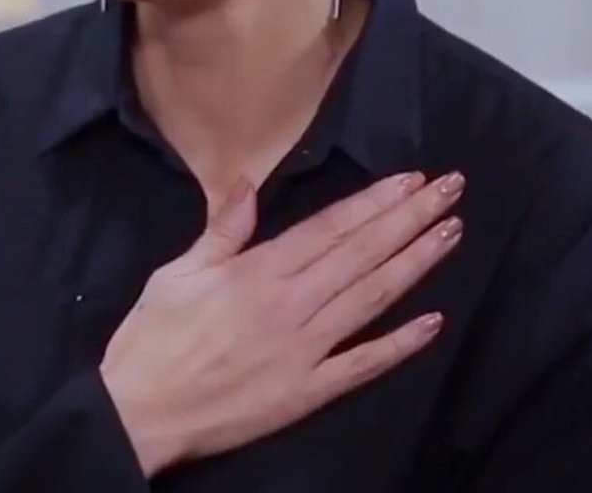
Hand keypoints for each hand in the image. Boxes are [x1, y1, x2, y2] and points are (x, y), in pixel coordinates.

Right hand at [100, 170, 463, 475]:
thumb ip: (222, 230)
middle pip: (361, 255)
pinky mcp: (308, 393)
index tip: (411, 179)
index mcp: (258, 272)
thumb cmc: (154, 336)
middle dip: (409, 219)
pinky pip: (362, 366)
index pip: (330, 228)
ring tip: (450, 234)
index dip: (374, 202)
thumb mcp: (177, 272)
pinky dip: (399, 344)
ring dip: (415, 265)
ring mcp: (305, 352)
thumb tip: (249, 184)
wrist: (140, 412)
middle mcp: (291, 306)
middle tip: (451, 191)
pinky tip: (434, 323)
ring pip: (371, 300)